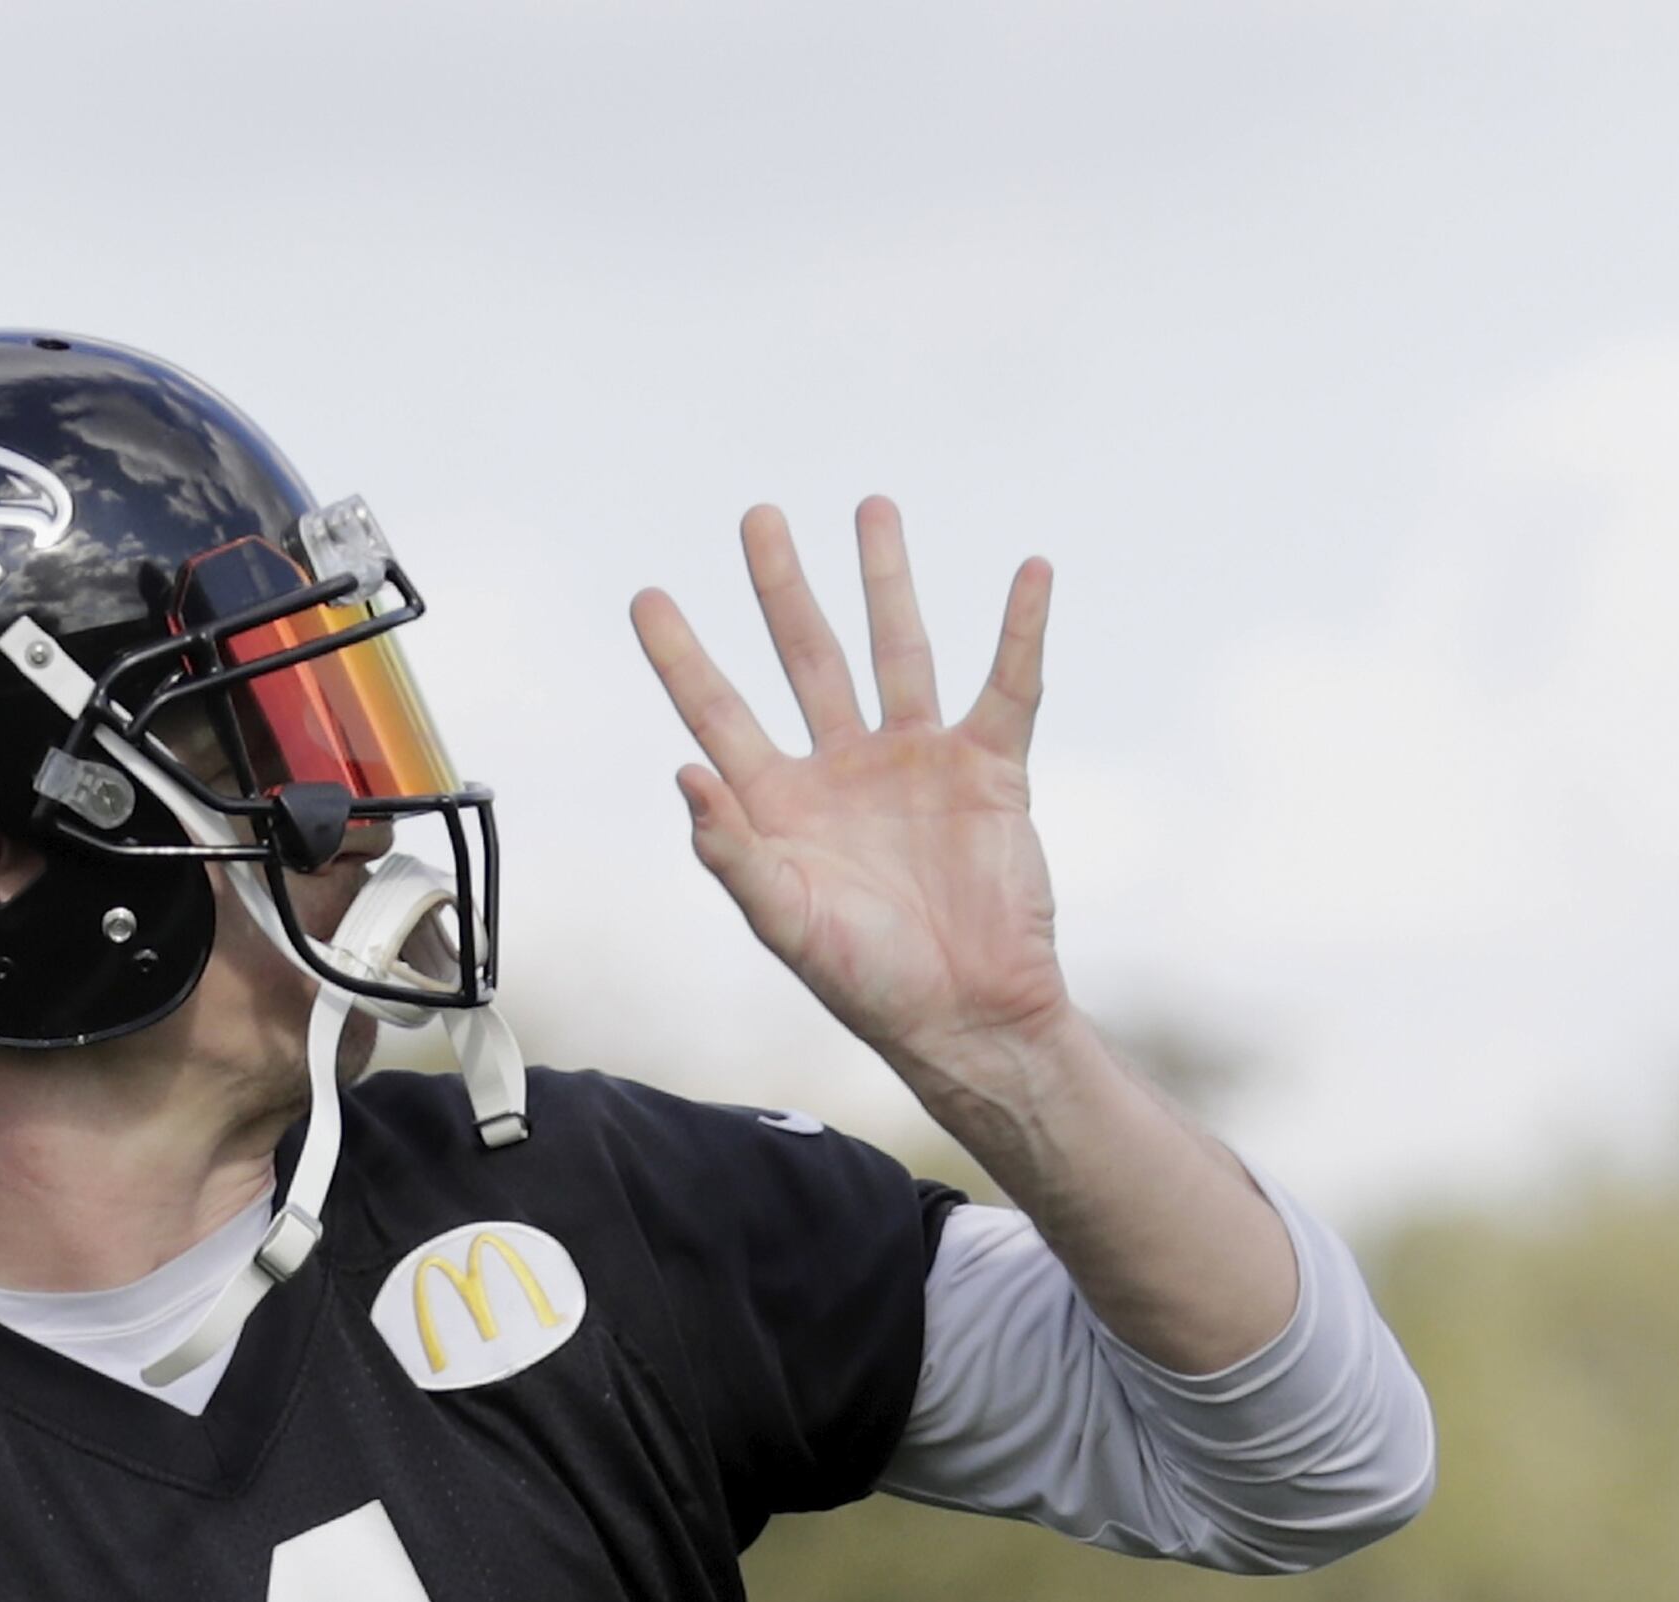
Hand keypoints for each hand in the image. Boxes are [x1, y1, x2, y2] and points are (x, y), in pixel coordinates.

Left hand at [630, 500, 1062, 1087]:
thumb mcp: (786, 921)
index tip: (648, 596)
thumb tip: (684, 772)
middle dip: (780, 587)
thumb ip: (733, 851)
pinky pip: (1008, 686)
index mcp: (780, 804)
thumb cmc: (868, 982)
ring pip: (897, 650)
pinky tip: (1031, 574)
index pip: (719, 712)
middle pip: (805, 657)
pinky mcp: (989, 771)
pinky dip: (1021, 632)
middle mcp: (842, 770)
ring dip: (885, 580)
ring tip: (871, 507)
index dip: (682, 656)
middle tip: (758, 516)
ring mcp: (916, 763)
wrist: (970, 1017)